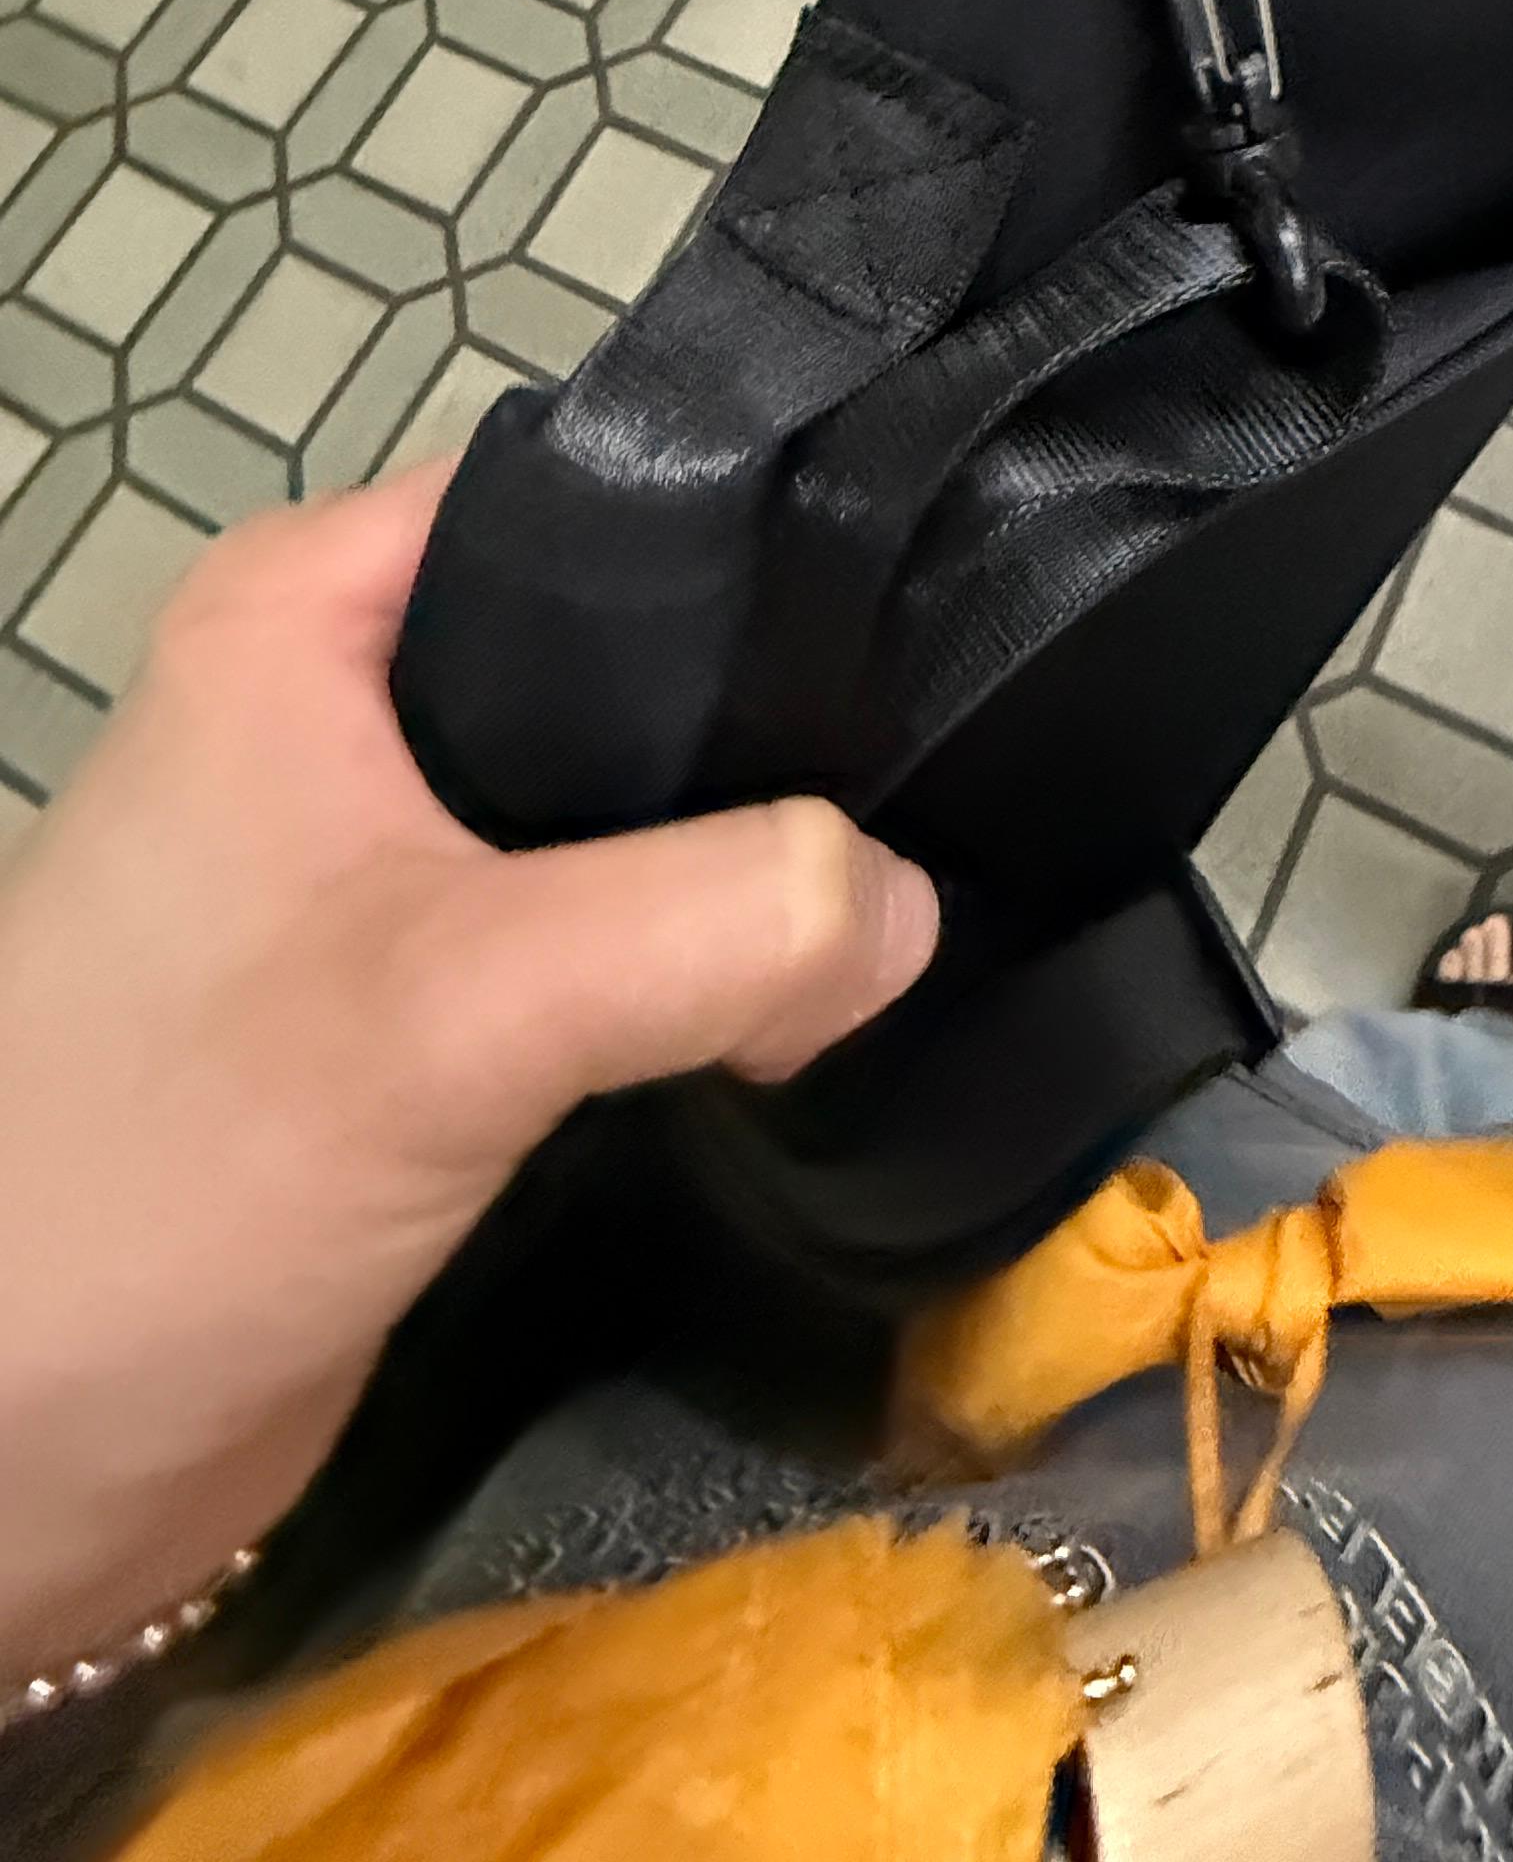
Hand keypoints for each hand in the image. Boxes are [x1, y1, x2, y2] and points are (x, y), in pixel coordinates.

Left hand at [0, 464, 939, 1675]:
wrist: (5, 1473)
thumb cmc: (173, 1170)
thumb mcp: (463, 1005)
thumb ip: (718, 922)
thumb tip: (920, 906)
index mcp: (317, 612)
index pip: (603, 495)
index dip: (775, 541)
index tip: (955, 608)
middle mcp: (349, 704)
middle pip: (641, 656)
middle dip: (789, 733)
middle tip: (961, 778)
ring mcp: (384, 866)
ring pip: (637, 811)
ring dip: (755, 871)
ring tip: (920, 889)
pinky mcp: (423, 1012)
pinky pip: (613, 940)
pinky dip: (707, 972)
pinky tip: (810, 1003)